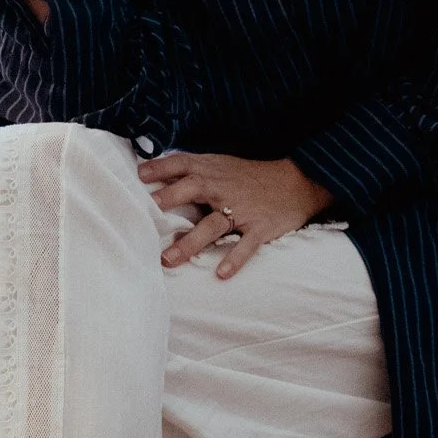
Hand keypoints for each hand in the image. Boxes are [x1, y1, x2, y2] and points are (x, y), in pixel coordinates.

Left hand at [138, 151, 334, 278]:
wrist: (297, 182)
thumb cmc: (251, 177)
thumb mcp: (222, 165)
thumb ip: (193, 171)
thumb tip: (156, 176)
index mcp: (213, 171)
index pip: (183, 164)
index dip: (161, 168)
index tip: (139, 176)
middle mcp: (224, 188)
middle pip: (194, 189)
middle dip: (171, 198)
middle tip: (148, 212)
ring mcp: (242, 209)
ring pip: (213, 225)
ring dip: (190, 242)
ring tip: (168, 260)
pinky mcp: (260, 228)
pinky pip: (246, 246)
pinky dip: (234, 259)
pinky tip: (221, 274)